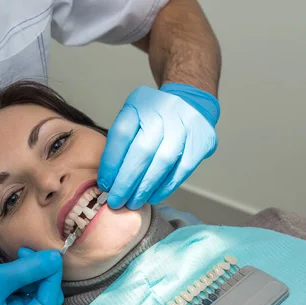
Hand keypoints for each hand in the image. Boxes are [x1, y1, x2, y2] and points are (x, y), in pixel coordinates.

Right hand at [0, 248, 63, 304]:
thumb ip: (29, 269)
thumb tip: (56, 258)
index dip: (51, 280)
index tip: (51, 256)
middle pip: (45, 298)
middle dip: (42, 274)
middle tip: (29, 253)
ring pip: (39, 289)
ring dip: (34, 270)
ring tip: (20, 254)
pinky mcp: (9, 300)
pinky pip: (28, 286)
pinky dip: (27, 271)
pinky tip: (18, 259)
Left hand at [98, 83, 219, 209]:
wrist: (190, 101)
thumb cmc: (153, 117)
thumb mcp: (132, 118)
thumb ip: (120, 143)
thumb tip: (109, 180)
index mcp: (139, 104)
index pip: (121, 135)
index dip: (111, 163)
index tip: (105, 185)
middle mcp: (163, 111)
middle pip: (142, 151)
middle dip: (126, 181)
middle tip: (116, 201)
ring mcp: (184, 125)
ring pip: (163, 162)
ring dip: (145, 188)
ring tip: (133, 203)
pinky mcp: (201, 142)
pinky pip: (181, 169)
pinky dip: (165, 187)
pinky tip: (153, 196)